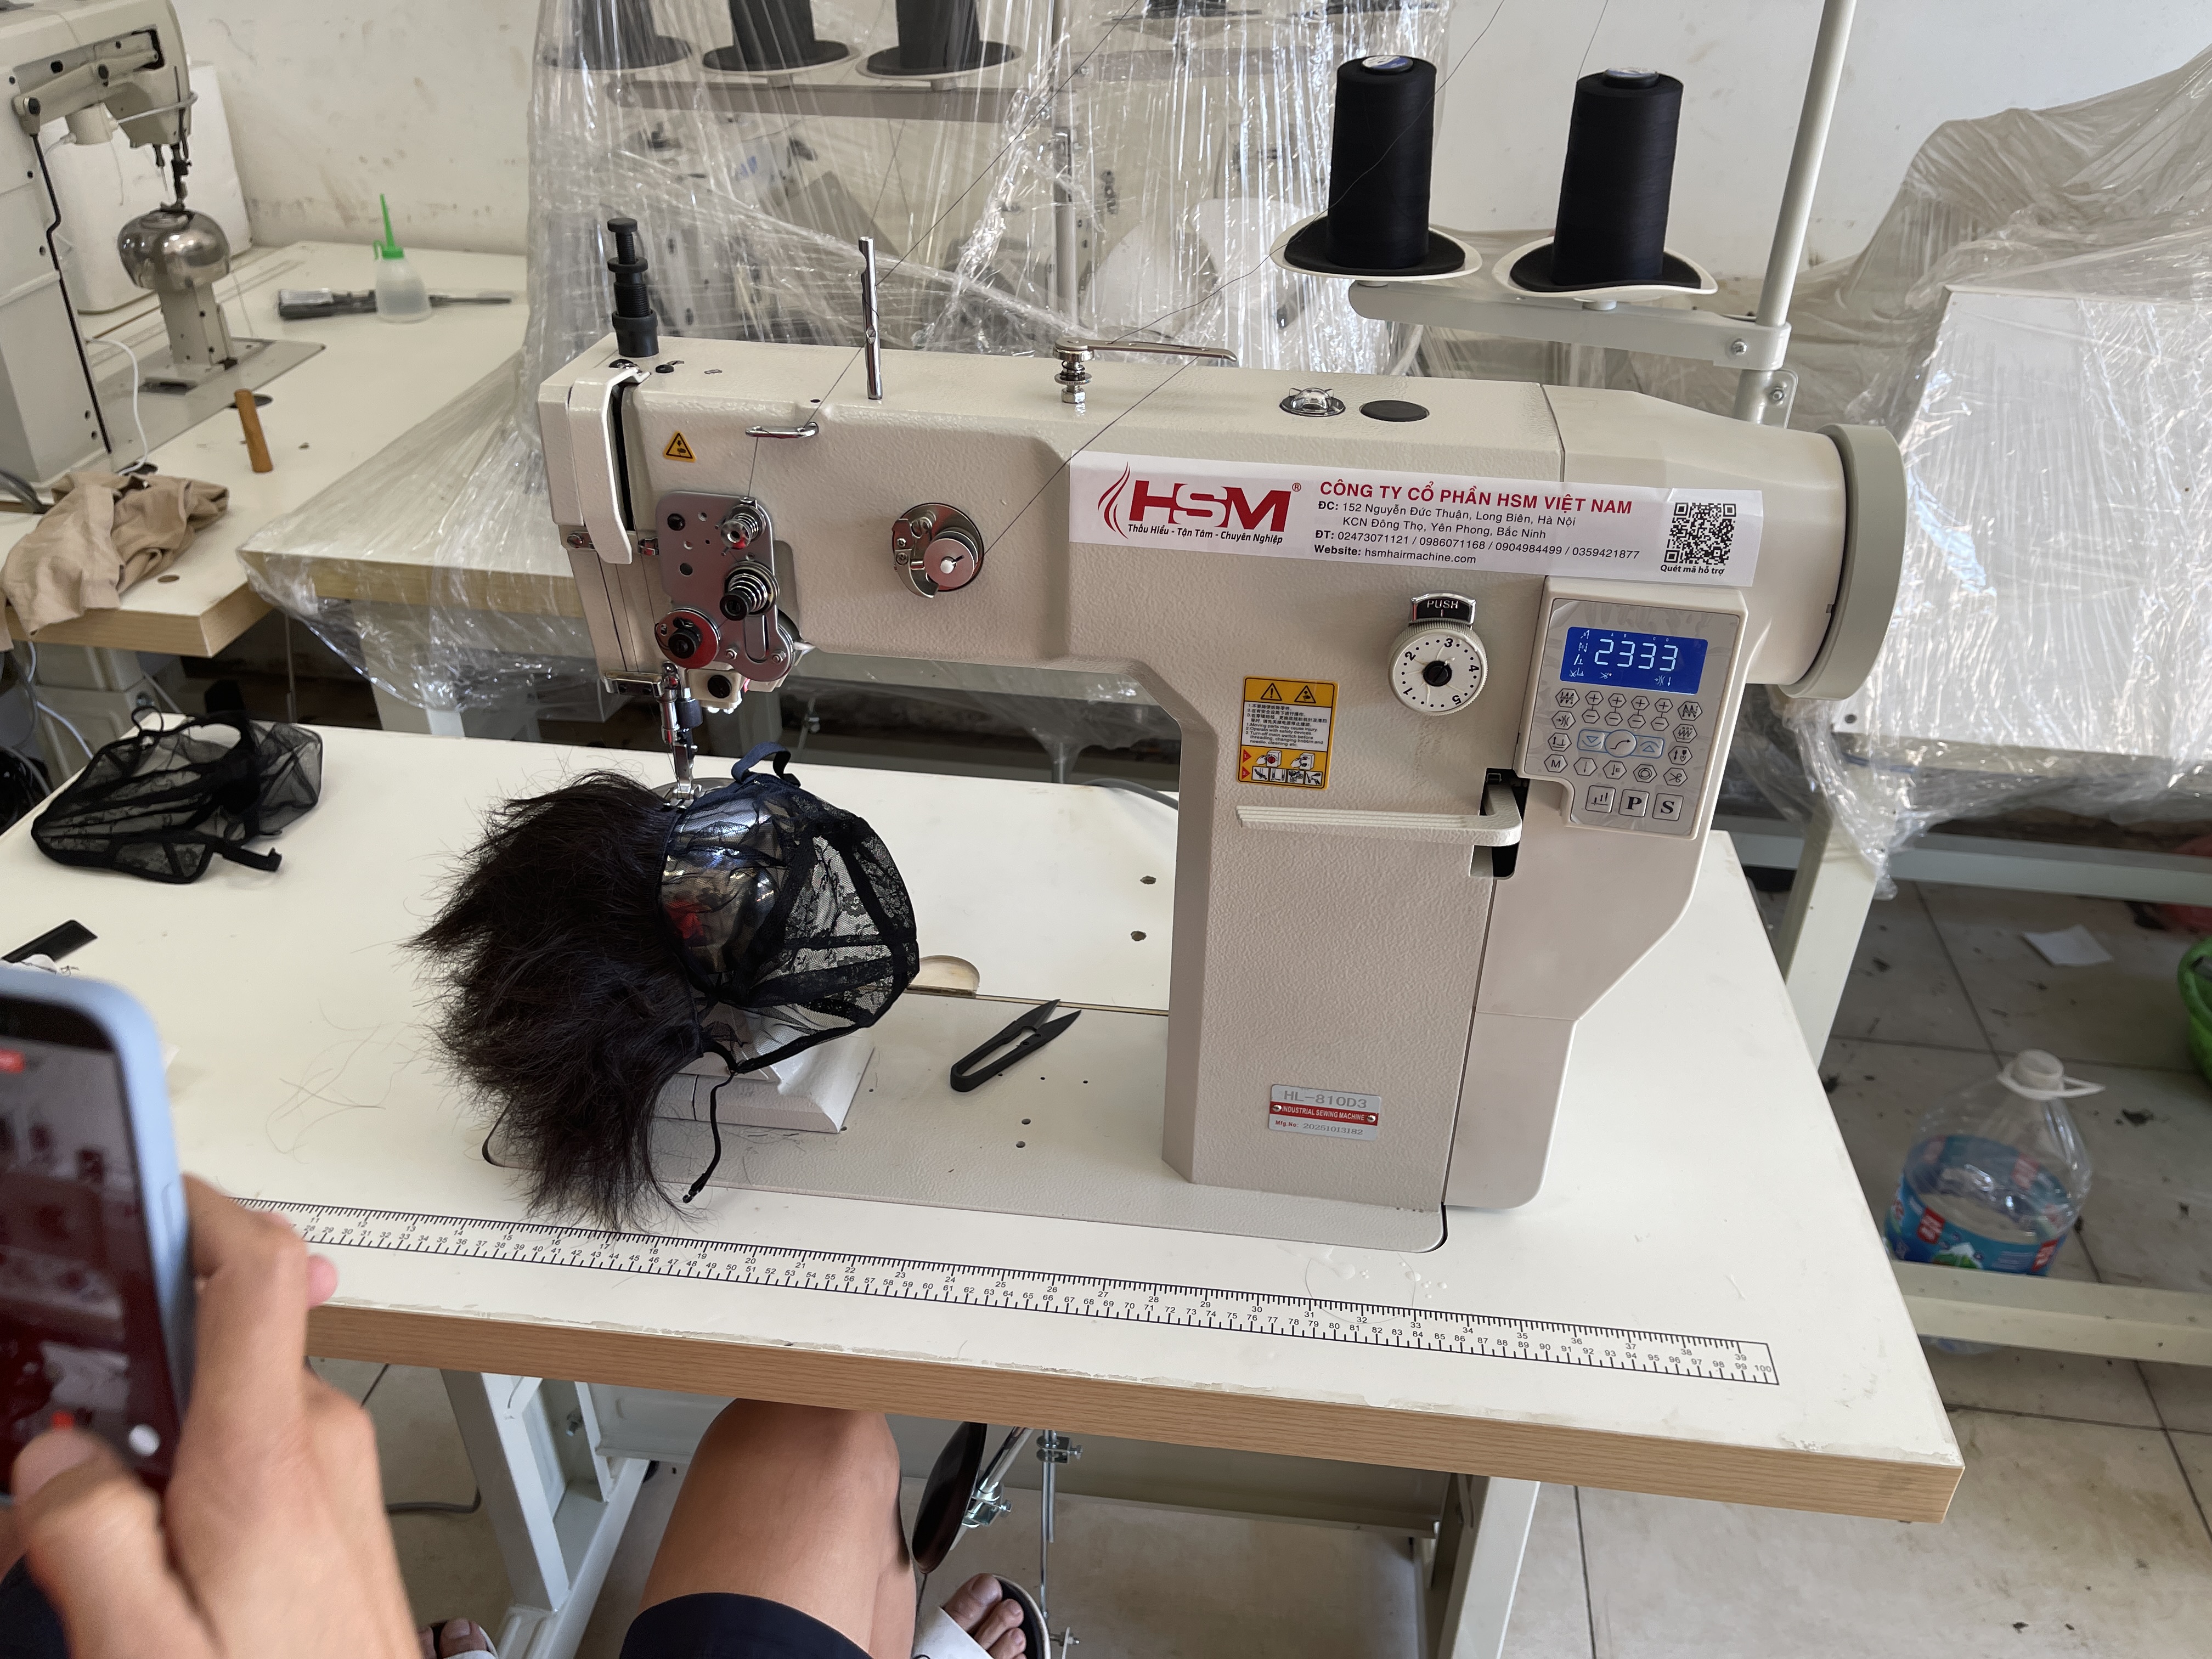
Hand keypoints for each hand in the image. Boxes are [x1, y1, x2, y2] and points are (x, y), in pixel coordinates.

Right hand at [9, 1177, 417, 1657]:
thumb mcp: (142, 1645)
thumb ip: (84, 1532)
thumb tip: (51, 1454)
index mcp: (268, 1454)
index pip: (257, 1271)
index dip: (201, 1207)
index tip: (141, 1185)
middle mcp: (315, 1440)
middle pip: (201, 1355)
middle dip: (114, 1400)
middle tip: (50, 1498)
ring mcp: (331, 1471)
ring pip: (212, 1418)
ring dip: (142, 1466)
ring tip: (106, 1579)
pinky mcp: (332, 1506)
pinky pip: (241, 1461)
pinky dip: (181, 1494)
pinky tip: (153, 1583)